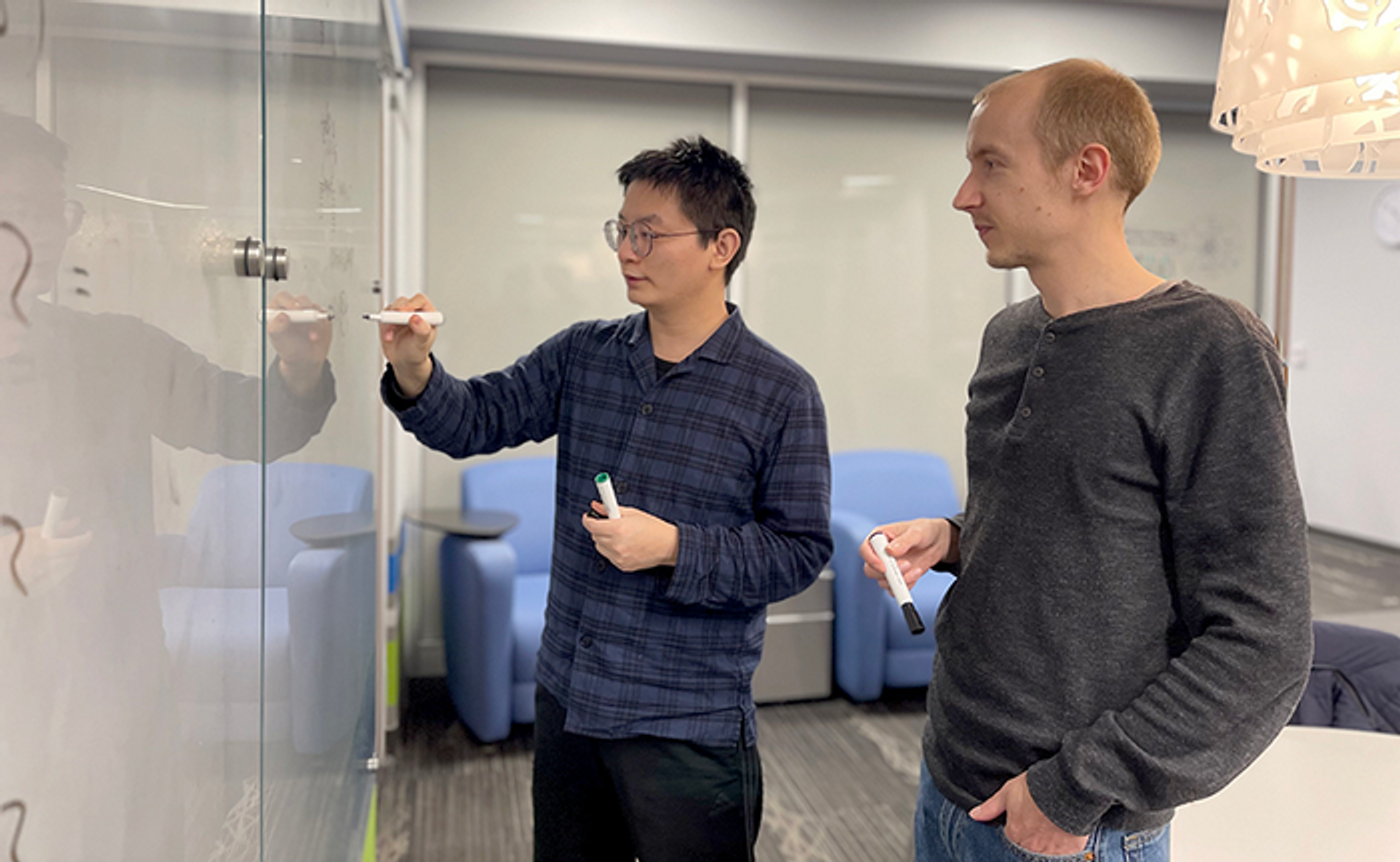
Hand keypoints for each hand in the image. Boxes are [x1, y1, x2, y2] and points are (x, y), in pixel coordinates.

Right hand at [1, 519, 92, 599]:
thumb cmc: (6, 549)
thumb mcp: (27, 534)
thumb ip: (54, 527)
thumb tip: (76, 521)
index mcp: (40, 550)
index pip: (73, 545)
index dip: (84, 539)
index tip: (87, 534)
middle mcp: (42, 567)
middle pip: (72, 557)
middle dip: (74, 548)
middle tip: (70, 542)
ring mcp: (39, 581)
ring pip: (66, 569)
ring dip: (67, 559)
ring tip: (55, 553)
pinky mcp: (35, 592)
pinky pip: (56, 579)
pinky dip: (56, 571)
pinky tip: (47, 566)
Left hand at [266, 291, 331, 394]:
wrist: (304, 360)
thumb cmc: (289, 349)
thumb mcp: (278, 339)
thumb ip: (276, 327)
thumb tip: (281, 316)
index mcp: (278, 310)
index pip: (282, 297)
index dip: (288, 302)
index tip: (294, 310)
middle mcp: (294, 308)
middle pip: (301, 300)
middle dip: (306, 309)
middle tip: (309, 318)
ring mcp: (308, 312)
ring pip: (315, 308)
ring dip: (315, 322)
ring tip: (313, 337)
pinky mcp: (320, 317)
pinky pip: (324, 316)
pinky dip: (323, 325)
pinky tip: (318, 335)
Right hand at [378, 294, 437, 397]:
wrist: (404, 360)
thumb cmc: (417, 351)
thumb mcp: (422, 343)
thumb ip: (422, 331)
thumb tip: (416, 318)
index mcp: (427, 314)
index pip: (420, 301)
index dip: (413, 304)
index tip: (407, 312)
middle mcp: (413, 311)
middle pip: (403, 302)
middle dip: (397, 310)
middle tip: (394, 319)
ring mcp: (400, 314)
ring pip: (392, 308)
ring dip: (389, 320)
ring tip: (391, 335)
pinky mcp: (388, 318)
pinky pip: (383, 316)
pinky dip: (384, 325)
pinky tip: (388, 336)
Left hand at [580, 502, 678, 571]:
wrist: (668, 546)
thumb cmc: (652, 527)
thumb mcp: (632, 513)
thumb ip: (611, 509)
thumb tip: (596, 505)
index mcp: (618, 529)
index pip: (591, 526)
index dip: (587, 520)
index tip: (588, 517)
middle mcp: (616, 544)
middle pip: (595, 536)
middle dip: (599, 528)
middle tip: (609, 524)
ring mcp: (619, 557)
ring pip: (600, 547)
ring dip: (604, 540)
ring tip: (619, 535)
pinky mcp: (623, 566)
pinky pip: (609, 556)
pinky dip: (612, 550)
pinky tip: (625, 545)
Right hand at [858, 518, 957, 596]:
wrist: (937, 542)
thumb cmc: (925, 530)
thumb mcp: (917, 532)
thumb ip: (904, 541)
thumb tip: (890, 550)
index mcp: (880, 537)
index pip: (865, 550)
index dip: (871, 560)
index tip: (884, 567)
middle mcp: (881, 553)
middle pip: (870, 570)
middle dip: (887, 573)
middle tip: (905, 566)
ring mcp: (889, 567)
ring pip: (883, 582)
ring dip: (899, 580)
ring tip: (915, 570)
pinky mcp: (898, 577)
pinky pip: (895, 589)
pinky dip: (906, 586)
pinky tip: (916, 574)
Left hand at [970, 773, 1087, 855]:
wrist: (1066, 789)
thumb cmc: (1035, 789)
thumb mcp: (1008, 793)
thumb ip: (991, 807)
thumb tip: (974, 815)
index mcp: (1015, 834)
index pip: (1012, 839)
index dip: (1018, 829)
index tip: (1025, 821)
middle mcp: (1031, 846)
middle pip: (1027, 848)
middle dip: (1031, 840)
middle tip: (1039, 823)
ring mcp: (1051, 851)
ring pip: (1045, 854)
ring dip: (1046, 845)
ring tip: (1051, 828)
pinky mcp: (1070, 851)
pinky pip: (1065, 856)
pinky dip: (1064, 849)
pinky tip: (1064, 835)